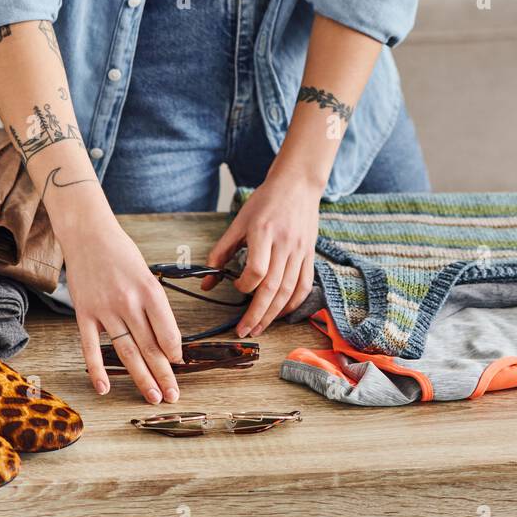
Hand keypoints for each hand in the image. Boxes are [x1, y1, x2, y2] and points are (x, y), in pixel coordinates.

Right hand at [61, 213, 183, 402]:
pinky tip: (105, 389)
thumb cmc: (120, 251)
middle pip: (150, 346)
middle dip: (164, 373)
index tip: (180, 364)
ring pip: (126, 351)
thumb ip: (153, 303)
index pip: (167, 330)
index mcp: (149, 290)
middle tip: (173, 395)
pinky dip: (98, 370)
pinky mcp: (84, 313)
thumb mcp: (145, 272)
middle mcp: (129, 302)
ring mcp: (105, 309)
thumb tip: (164, 336)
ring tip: (152, 396)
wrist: (87, 233)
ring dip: (141, 377)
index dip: (175, 352)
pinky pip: (92, 347)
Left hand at [203, 169, 319, 336]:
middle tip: (244, 331)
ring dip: (274, 314)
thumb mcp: (239, 221)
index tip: (235, 286)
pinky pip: (304, 285)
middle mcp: (284, 244)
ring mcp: (300, 250)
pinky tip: (283, 313)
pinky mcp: (309, 254)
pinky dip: (294, 303)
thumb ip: (221, 252)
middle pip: (272, 288)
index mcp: (264, 232)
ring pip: (288, 290)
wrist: (297, 184)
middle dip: (257, 314)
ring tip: (260, 327)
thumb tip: (207, 283)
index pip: (257, 271)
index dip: (243, 285)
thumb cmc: (265, 201)